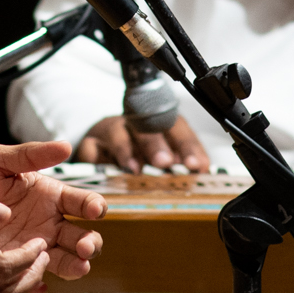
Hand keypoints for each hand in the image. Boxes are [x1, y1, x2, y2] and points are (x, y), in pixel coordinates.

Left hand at [0, 141, 105, 292]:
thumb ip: (28, 155)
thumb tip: (66, 146)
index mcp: (46, 196)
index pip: (80, 202)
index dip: (93, 205)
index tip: (95, 210)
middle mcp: (44, 225)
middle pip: (80, 237)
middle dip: (88, 243)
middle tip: (83, 246)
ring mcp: (29, 250)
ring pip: (63, 262)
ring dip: (74, 266)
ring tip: (75, 266)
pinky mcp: (10, 270)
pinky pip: (28, 284)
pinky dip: (35, 287)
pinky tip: (35, 285)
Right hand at [74, 115, 211, 172]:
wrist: (100, 146)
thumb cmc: (136, 150)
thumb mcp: (162, 155)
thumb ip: (181, 160)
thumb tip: (202, 171)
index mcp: (160, 122)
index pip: (177, 129)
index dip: (188, 146)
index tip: (197, 165)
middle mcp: (136, 121)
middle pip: (148, 125)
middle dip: (158, 144)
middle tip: (165, 162)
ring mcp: (112, 129)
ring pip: (121, 131)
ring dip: (129, 149)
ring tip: (137, 168)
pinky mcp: (90, 142)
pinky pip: (94, 147)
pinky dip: (103, 158)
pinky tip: (113, 168)